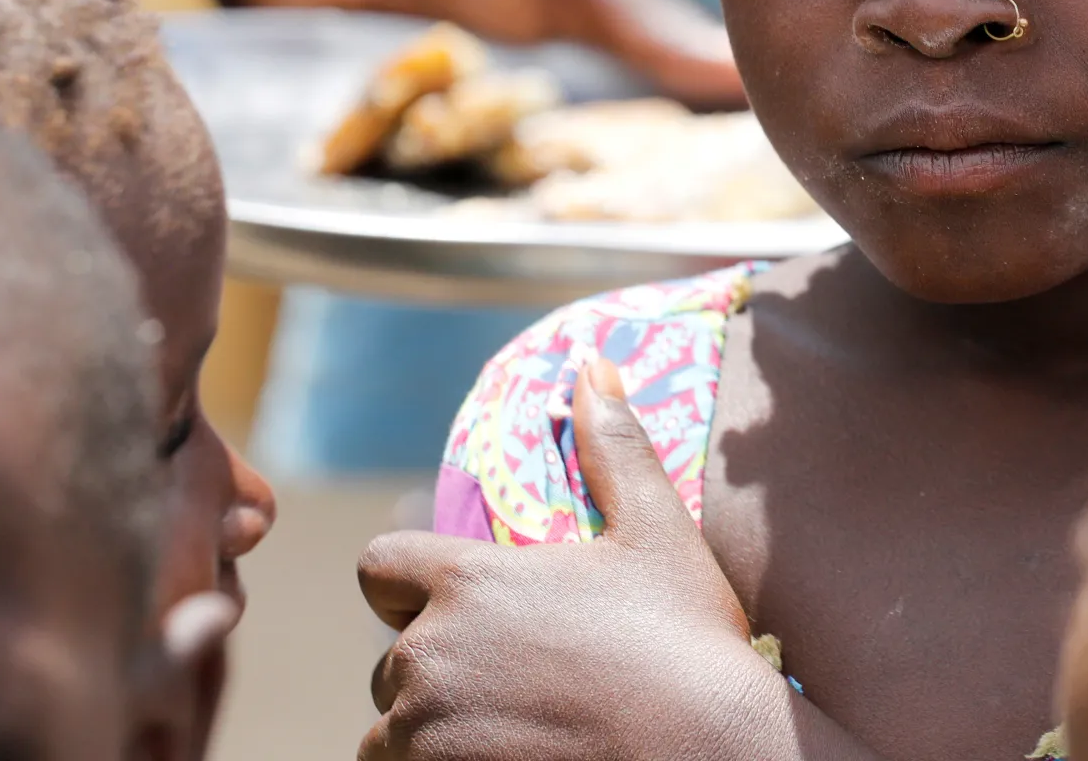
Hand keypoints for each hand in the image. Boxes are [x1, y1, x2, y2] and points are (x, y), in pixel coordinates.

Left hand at [355, 364, 826, 760]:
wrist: (708, 752)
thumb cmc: (685, 644)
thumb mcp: (656, 533)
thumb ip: (613, 447)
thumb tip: (592, 366)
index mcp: (471, 581)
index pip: (379, 568)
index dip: (408, 584)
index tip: (453, 606)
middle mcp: (430, 654)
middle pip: (391, 659)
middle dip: (435, 668)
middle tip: (510, 681)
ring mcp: (426, 731)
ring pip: (391, 729)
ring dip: (429, 729)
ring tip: (505, 728)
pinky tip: (503, 757)